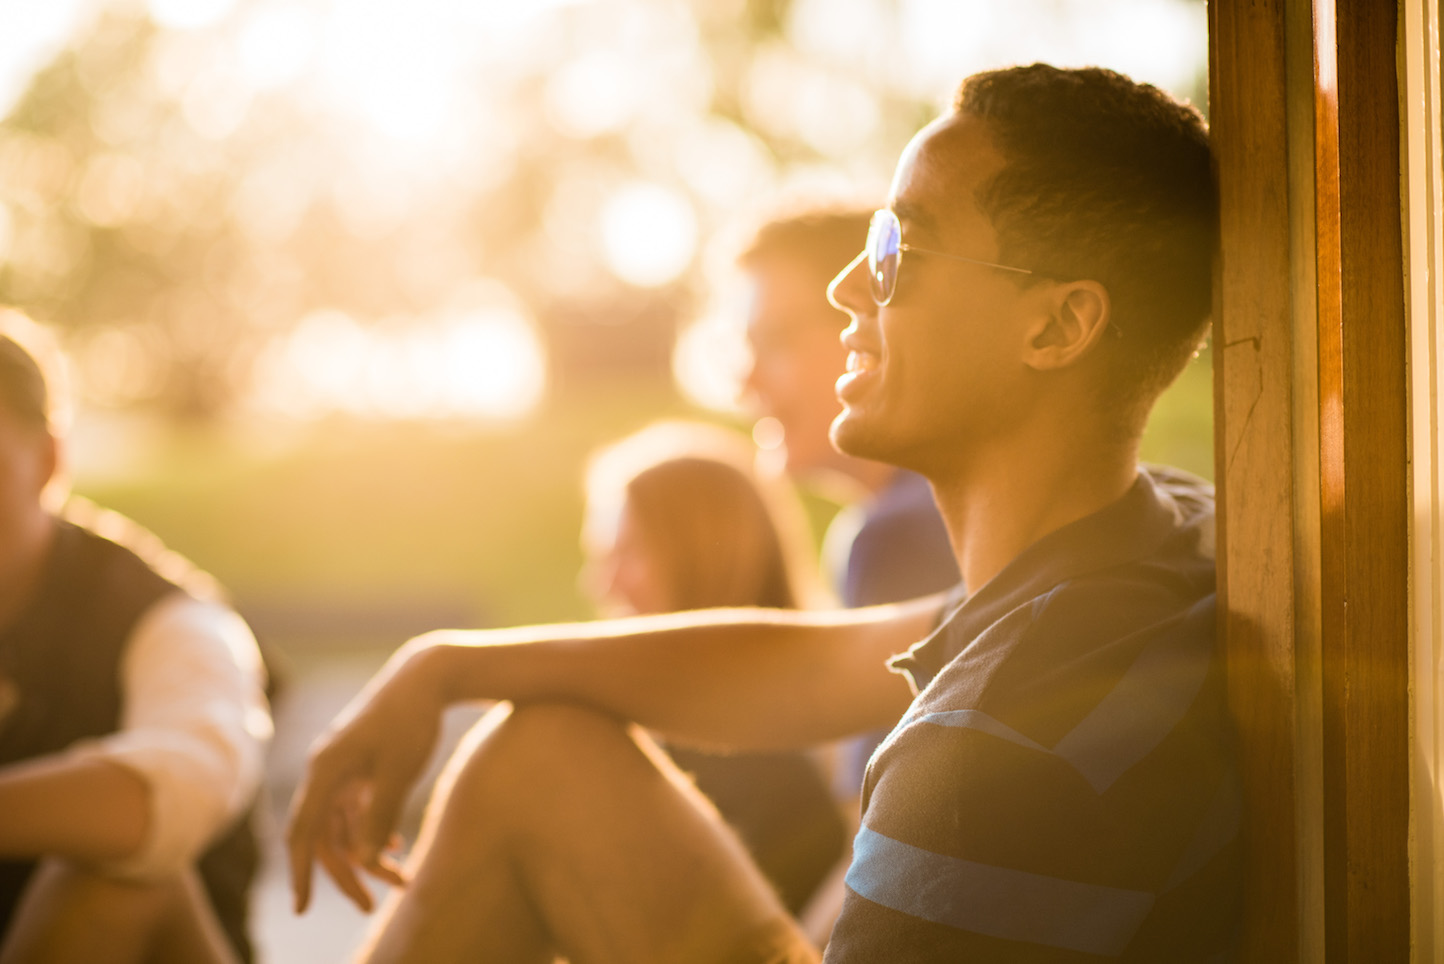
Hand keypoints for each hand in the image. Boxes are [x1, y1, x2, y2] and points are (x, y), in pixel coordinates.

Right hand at [286, 642, 444, 913]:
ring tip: (400, 878)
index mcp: (325, 769)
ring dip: (366, 852)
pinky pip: (355, 808)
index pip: (303, 832)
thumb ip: (380, 815)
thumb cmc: (412, 719)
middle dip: (346, 873)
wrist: (427, 676)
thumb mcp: (399, 772)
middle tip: (370, 906)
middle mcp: (325, 769)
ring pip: (343, 824)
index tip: (302, 908)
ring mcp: (341, 766)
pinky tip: (395, 849)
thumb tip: (362, 860)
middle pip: (323, 834)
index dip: (302, 873)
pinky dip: (372, 829)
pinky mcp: (358, 764)